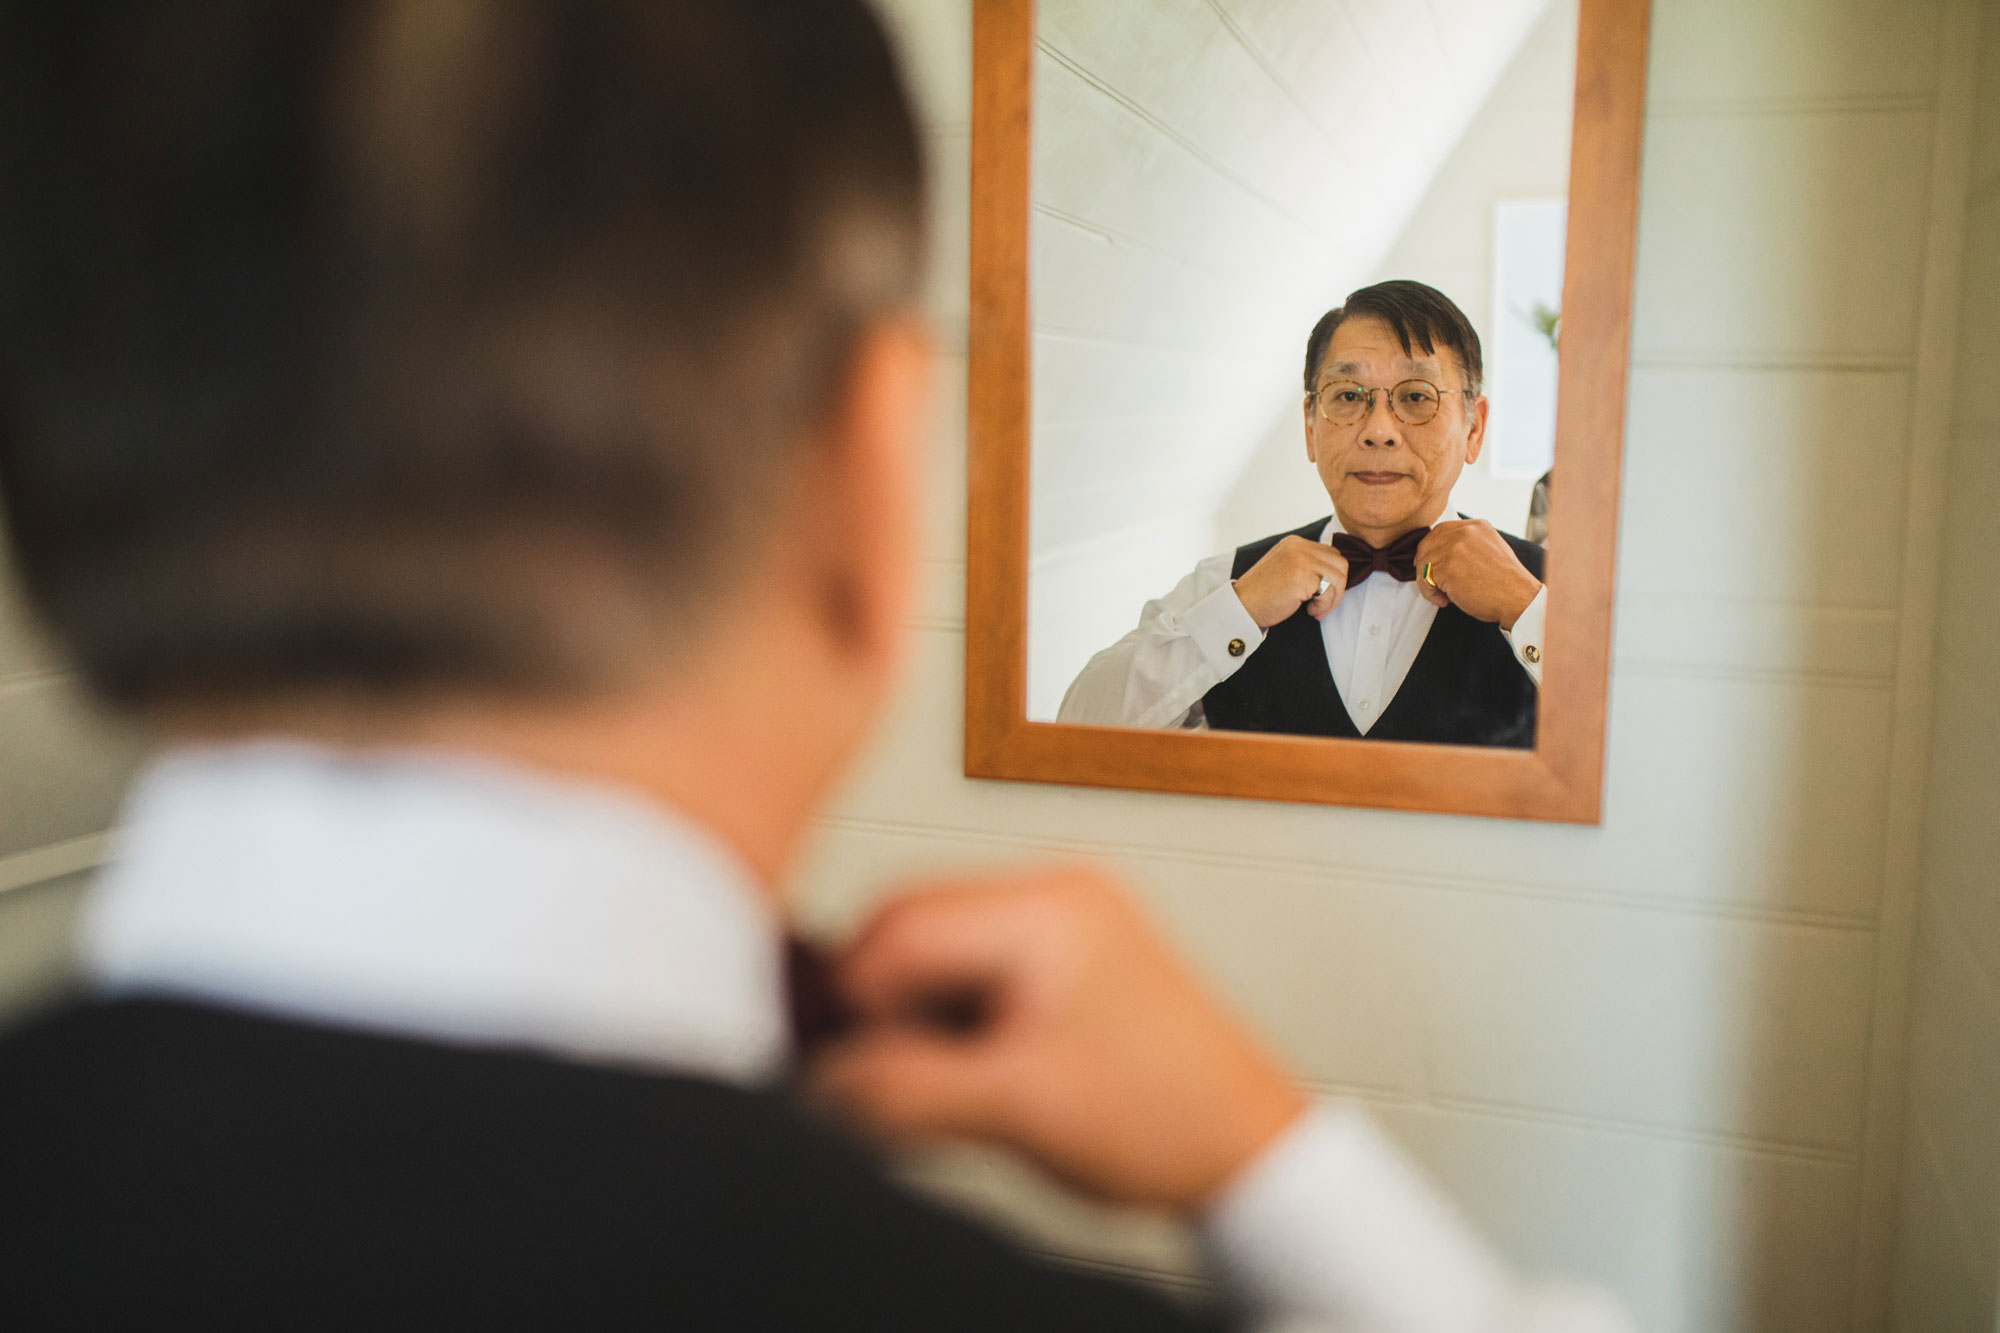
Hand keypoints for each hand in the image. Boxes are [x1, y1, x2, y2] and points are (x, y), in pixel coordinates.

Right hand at [808, 867, 1306, 1212]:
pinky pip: (971, 963)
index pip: (902, 924)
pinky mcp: (1064, 953)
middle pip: (910, 925)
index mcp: (1049, 906)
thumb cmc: (1168, 1119)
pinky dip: (946, 1014)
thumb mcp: (1017, 1108)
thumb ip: (904, 1088)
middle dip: (876, 1001)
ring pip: (935, 947)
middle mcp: (1056, 892)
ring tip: (914, 1080)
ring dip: (909, 1011)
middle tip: (856, 1073)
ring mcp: (1063, 918)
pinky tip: (953, 1067)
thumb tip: (821, 1081)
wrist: (1242, 1148)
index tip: (827, 1058)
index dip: (851, 996)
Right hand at [1230, 535, 1349, 626]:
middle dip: (1337, 588)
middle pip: (1340, 563)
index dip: (1333, 577)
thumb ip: (1307, 566)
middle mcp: (1298, 546)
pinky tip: (1310, 611)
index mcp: (1294, 543)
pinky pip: (1330, 590)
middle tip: (1321, 605)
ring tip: (1315, 610)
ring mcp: (1301, 559)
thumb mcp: (1286, 570)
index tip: (1323, 595)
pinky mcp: (1302, 576)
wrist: (1241, 606)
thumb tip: (1338, 576)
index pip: (1331, 555)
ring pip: (1339, 577)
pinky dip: (1324, 605)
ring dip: (1332, 599)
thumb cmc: (1263, 595)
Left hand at [1413, 520, 1540, 627]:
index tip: (1432, 563)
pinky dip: (1430, 593)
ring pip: (1423, 562)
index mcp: (1476, 526)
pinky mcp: (1446, 566)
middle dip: (1425, 564)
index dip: (1432, 549)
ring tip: (1444, 594)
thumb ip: (1469, 546)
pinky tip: (1445, 600)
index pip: (1441, 531)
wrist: (1518, 597)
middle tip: (1431, 580)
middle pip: (1427, 543)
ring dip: (1429, 582)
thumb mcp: (1491, 550)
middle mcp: (1464, 532)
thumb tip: (1445, 554)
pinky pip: (1424, 579)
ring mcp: (1453, 548)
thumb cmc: (1506, 583)